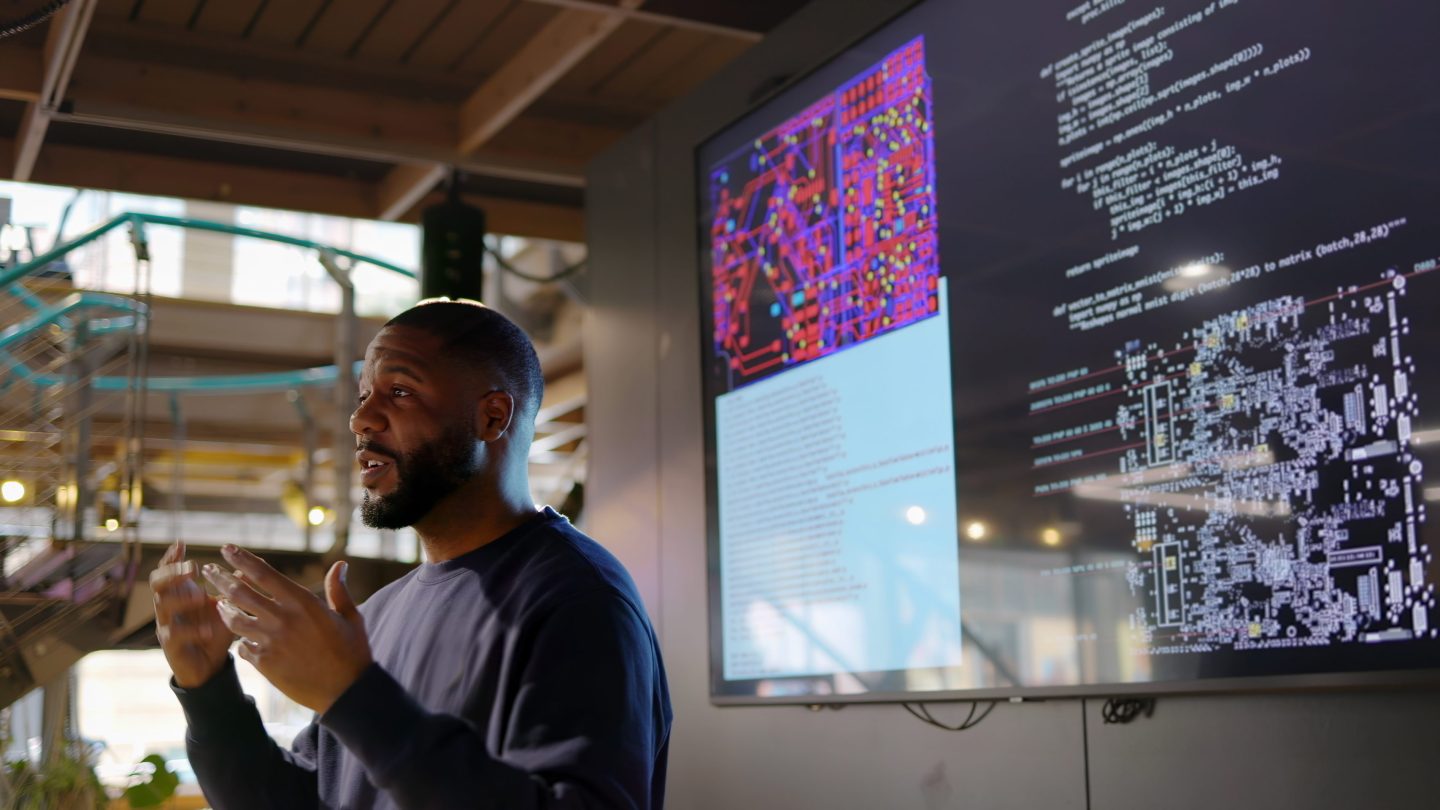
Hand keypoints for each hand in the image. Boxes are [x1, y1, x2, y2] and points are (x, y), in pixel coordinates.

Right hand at [151, 541, 231, 687]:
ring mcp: (167, 625)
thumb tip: (249, 564)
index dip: (172, 556)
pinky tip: (207, 630)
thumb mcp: (227, 606)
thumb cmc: (215, 630)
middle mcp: (169, 606)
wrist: (209, 666)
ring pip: (162, 605)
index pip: (169, 569)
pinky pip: (174, 635)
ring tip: (201, 596)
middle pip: (157, 582)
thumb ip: (234, 587)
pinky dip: (191, 630)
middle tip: (194, 568)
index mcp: (181, 592)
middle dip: (173, 572)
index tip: (181, 543)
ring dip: (181, 598)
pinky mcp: (171, 646)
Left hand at [202, 545, 371, 713]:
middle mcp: (282, 618)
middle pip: (240, 593)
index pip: (263, 574)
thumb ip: (339, 590)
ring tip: (217, 603)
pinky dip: (240, 640)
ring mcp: (270, 641)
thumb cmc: (352, 651)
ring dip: (223, 609)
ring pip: (234, 620)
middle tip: (208, 570)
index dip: (242, 559)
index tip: (227, 548)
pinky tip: (240, 638)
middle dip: (220, 579)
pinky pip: (242, 646)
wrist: (346, 692)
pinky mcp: (264, 663)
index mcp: (302, 602)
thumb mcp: (350, 617)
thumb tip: (340, 564)